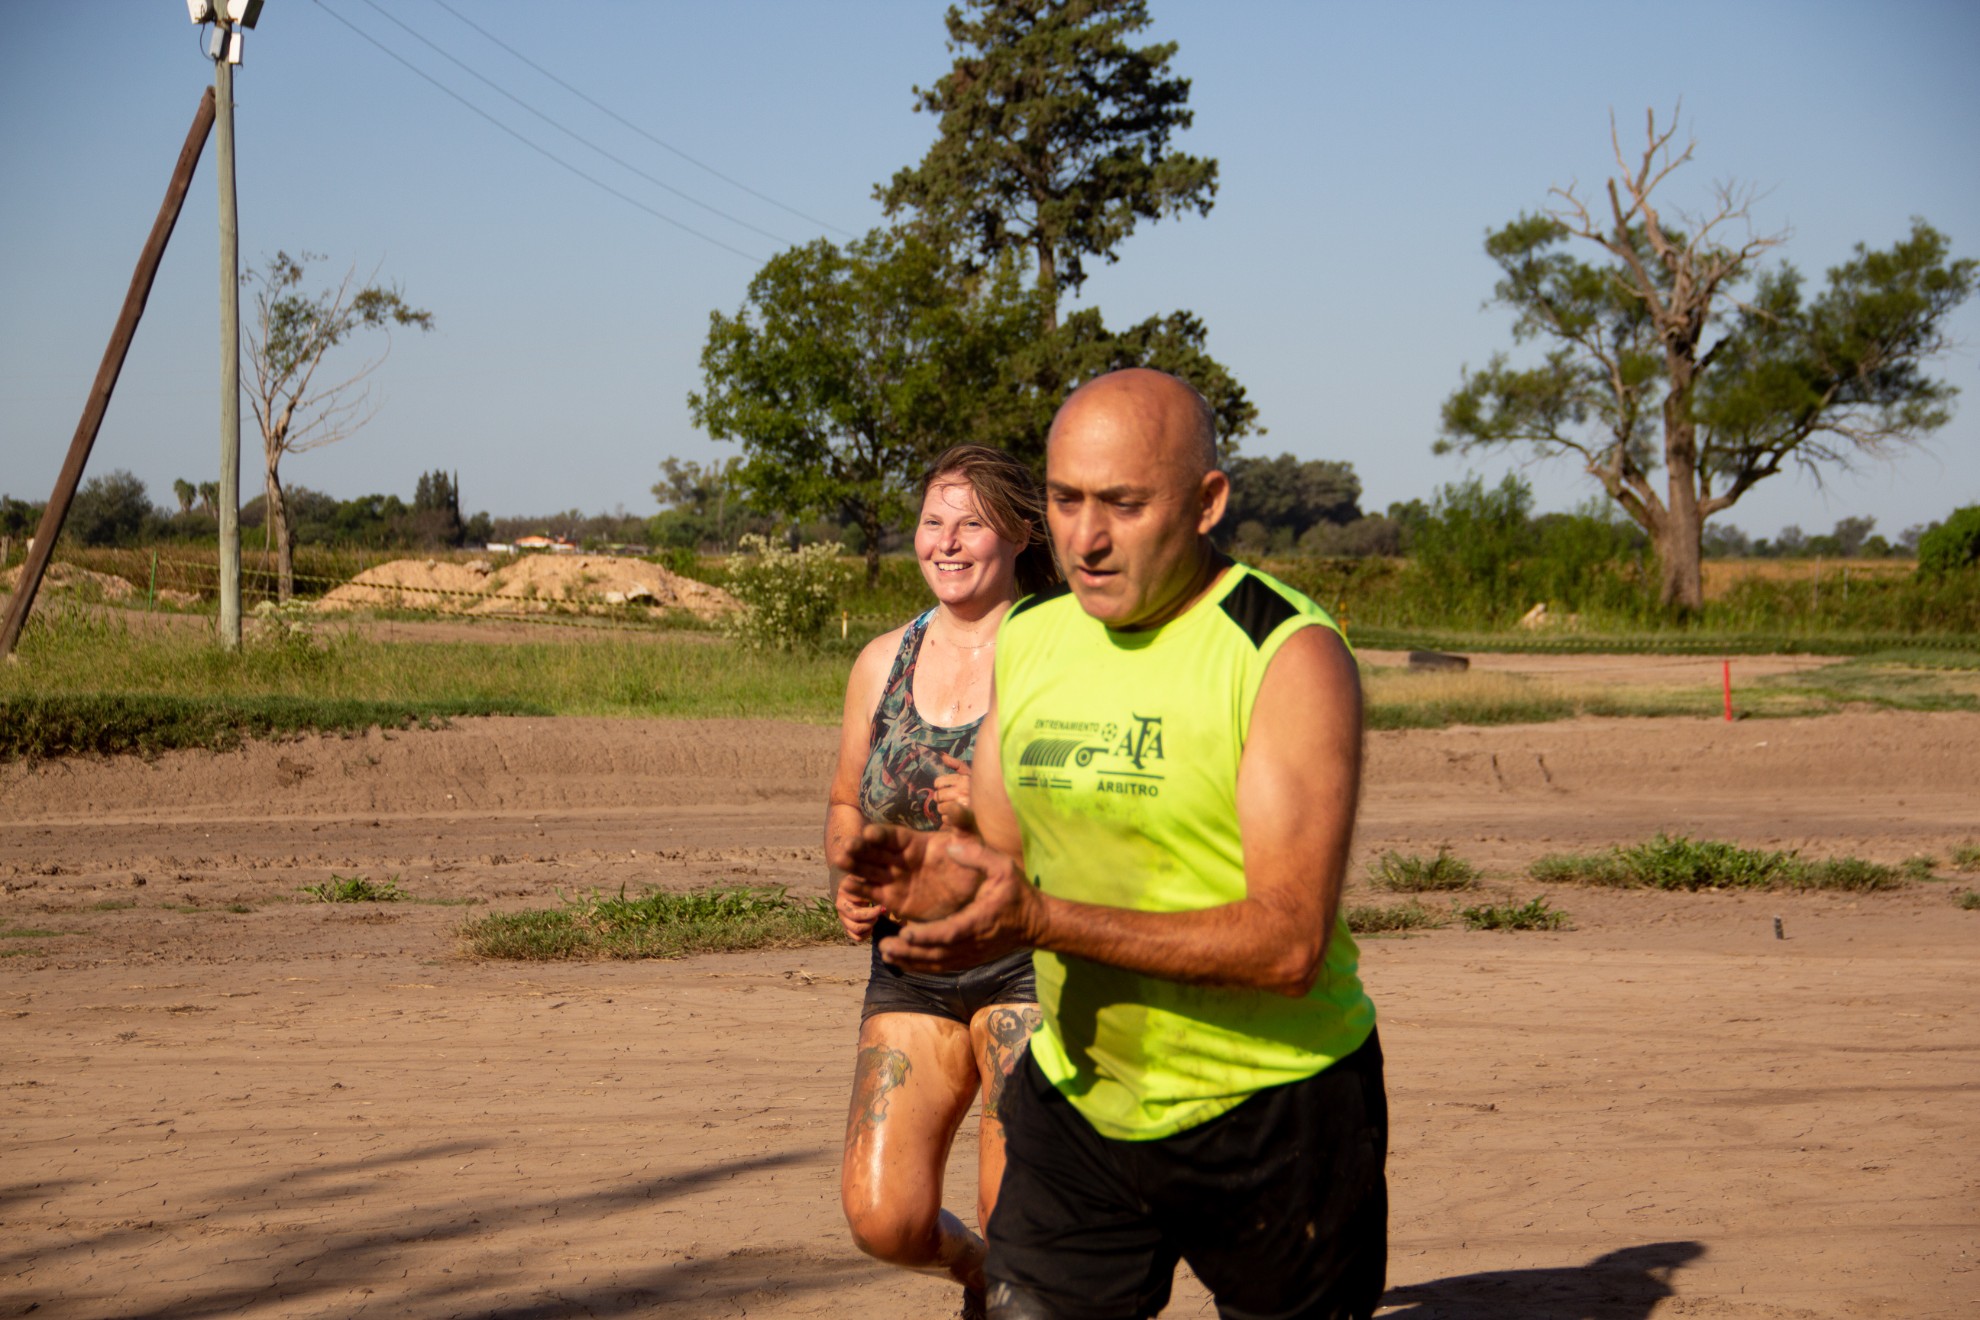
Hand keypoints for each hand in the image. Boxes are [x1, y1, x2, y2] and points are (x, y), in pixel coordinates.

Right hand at [833, 823, 987, 923]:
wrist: (970, 897)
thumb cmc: (971, 864)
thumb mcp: (970, 841)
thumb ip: (962, 823)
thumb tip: (953, 805)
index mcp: (914, 842)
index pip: (893, 836)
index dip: (881, 834)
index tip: (869, 832)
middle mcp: (899, 858)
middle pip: (875, 851)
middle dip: (861, 848)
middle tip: (847, 846)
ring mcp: (893, 878)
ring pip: (869, 869)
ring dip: (854, 865)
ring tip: (841, 860)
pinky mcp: (892, 898)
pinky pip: (872, 892)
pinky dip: (860, 889)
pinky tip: (848, 885)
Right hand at [833, 872, 883, 941]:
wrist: (856, 889)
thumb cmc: (864, 882)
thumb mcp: (867, 878)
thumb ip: (871, 880)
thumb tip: (881, 880)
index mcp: (845, 892)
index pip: (858, 900)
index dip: (873, 903)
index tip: (882, 903)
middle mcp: (840, 905)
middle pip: (856, 916)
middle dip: (872, 915)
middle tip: (881, 910)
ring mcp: (842, 918)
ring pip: (856, 928)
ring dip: (870, 925)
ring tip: (876, 918)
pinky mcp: (846, 928)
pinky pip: (857, 937)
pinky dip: (866, 934)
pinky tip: (872, 926)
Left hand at [878, 835, 1039, 972]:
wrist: (1035, 924)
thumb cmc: (1017, 893)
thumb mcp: (1003, 866)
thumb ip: (977, 855)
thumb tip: (950, 847)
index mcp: (979, 920)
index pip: (950, 932)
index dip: (927, 935)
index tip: (906, 932)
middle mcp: (973, 943)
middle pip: (938, 954)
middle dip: (910, 952)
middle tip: (884, 945)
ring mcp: (971, 955)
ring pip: (937, 963)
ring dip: (911, 961)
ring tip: (886, 954)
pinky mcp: (969, 960)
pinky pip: (942, 966)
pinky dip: (921, 966)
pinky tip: (902, 961)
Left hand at [932, 753, 975, 831]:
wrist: (994, 809)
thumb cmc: (978, 790)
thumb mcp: (970, 774)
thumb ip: (956, 764)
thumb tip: (942, 756)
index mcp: (963, 779)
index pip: (938, 782)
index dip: (939, 786)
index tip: (944, 788)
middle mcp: (963, 791)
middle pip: (938, 796)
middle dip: (940, 799)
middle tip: (948, 800)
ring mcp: (963, 805)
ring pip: (940, 808)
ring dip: (944, 810)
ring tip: (953, 809)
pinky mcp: (963, 819)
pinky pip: (946, 819)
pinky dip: (948, 820)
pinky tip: (956, 817)